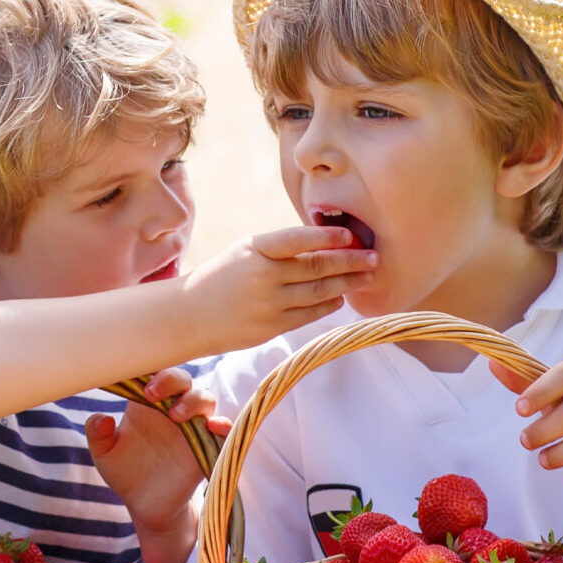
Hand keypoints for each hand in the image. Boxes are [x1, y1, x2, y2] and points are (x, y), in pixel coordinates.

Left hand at [86, 367, 225, 533]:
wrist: (145, 504)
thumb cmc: (124, 471)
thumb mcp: (104, 454)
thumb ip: (97, 434)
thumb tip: (101, 418)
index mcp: (146, 403)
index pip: (153, 373)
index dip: (149, 369)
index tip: (136, 378)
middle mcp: (171, 408)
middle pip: (181, 379)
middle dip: (169, 380)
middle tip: (151, 395)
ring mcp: (192, 426)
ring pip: (204, 398)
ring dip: (192, 401)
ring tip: (174, 415)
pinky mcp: (206, 446)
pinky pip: (223, 429)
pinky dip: (223, 425)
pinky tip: (213, 427)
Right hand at [183, 225, 376, 351]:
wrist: (188, 315)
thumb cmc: (220, 278)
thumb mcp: (243, 252)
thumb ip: (277, 250)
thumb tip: (322, 245)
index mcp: (254, 249)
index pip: (297, 240)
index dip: (327, 237)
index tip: (351, 235)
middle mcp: (262, 275)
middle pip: (316, 267)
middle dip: (350, 262)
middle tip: (374, 258)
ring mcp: (268, 303)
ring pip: (318, 292)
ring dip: (346, 284)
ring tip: (367, 276)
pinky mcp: (270, 327)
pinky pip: (308, 314)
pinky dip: (328, 304)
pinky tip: (341, 298)